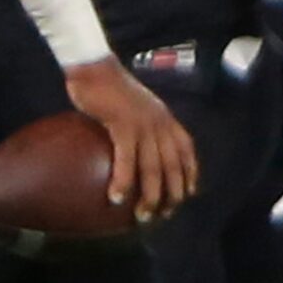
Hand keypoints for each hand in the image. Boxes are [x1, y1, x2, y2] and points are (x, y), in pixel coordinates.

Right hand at [65, 58, 197, 219]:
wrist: (92, 65)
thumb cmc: (102, 83)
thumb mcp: (127, 103)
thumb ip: (131, 122)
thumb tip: (122, 140)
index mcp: (164, 118)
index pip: (186, 151)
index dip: (190, 174)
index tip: (187, 195)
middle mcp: (161, 123)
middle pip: (174, 166)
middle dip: (172, 195)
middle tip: (164, 216)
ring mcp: (144, 124)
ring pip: (154, 168)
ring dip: (151, 196)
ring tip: (144, 217)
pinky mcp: (124, 125)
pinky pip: (127, 160)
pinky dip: (123, 180)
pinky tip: (116, 198)